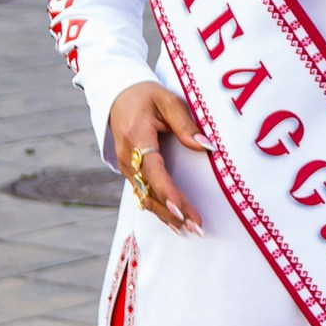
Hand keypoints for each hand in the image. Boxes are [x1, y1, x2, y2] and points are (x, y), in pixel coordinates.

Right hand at [108, 80, 209, 235]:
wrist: (117, 96)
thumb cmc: (146, 96)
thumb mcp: (168, 101)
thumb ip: (186, 124)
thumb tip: (208, 146)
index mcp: (136, 138)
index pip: (153, 170)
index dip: (167, 191)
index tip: (180, 209)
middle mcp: (127, 158)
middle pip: (150, 191)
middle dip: (173, 212)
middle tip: (197, 228)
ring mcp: (126, 167)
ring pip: (146, 197)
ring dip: (167, 216)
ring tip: (191, 230)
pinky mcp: (130, 172)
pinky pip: (144, 194)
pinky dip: (159, 210)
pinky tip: (175, 223)